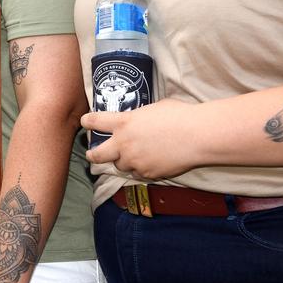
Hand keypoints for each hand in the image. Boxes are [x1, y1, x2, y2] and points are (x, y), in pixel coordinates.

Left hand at [83, 98, 202, 179]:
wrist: (197, 136)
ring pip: (119, 166)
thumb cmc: (179, 115)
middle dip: (93, 155)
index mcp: (123, 123)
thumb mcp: (153, 108)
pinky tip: (149, 162)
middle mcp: (123, 143)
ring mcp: (134, 161)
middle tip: (92, 154)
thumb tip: (138, 120)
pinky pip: (137, 174)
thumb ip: (138, 117)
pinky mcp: (147, 173)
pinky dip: (140, 170)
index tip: (85, 122)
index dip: (87, 122)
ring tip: (134, 155)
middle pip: (97, 155)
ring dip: (123, 161)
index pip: (95, 122)